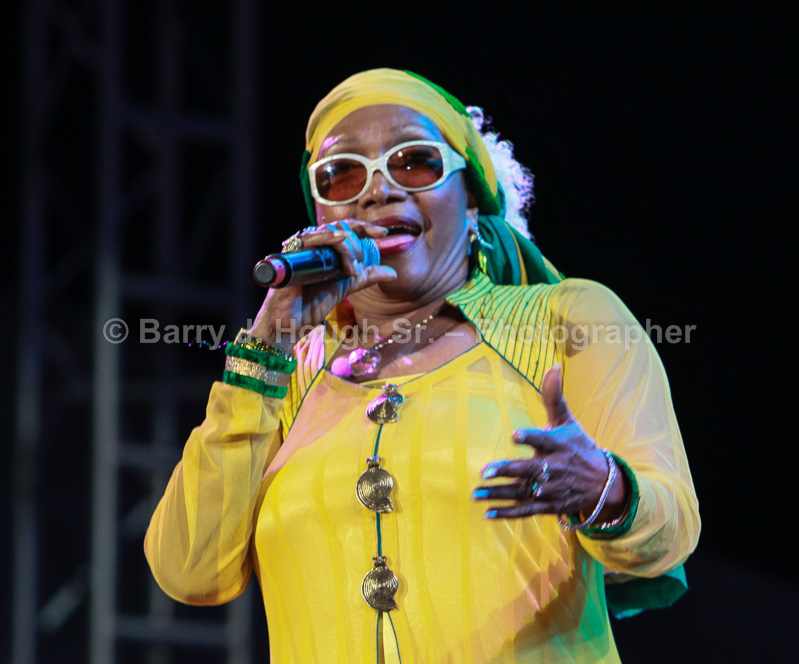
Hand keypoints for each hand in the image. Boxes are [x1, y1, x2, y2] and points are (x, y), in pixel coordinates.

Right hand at [250, 220, 396, 351]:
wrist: (289, 325)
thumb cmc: (310, 305)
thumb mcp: (345, 287)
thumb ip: (366, 277)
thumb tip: (393, 273)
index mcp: (325, 250)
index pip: (346, 229)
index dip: (365, 228)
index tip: (383, 234)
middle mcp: (313, 245)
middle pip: (340, 229)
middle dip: (356, 246)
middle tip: (356, 269)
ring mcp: (301, 249)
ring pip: (329, 232)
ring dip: (346, 247)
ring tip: (351, 268)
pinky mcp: (291, 255)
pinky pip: (310, 239)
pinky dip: (328, 237)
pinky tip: (341, 240)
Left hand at [473, 365, 624, 519]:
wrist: (604, 484)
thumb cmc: (579, 446)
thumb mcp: (568, 422)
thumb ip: (555, 397)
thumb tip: (553, 367)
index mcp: (560, 445)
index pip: (545, 440)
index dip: (530, 438)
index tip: (515, 435)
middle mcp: (555, 469)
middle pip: (530, 470)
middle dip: (508, 471)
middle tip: (484, 471)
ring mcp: (552, 490)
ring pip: (523, 493)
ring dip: (499, 494)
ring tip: (476, 493)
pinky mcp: (550, 506)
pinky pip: (527, 511)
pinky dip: (508, 514)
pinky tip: (487, 513)